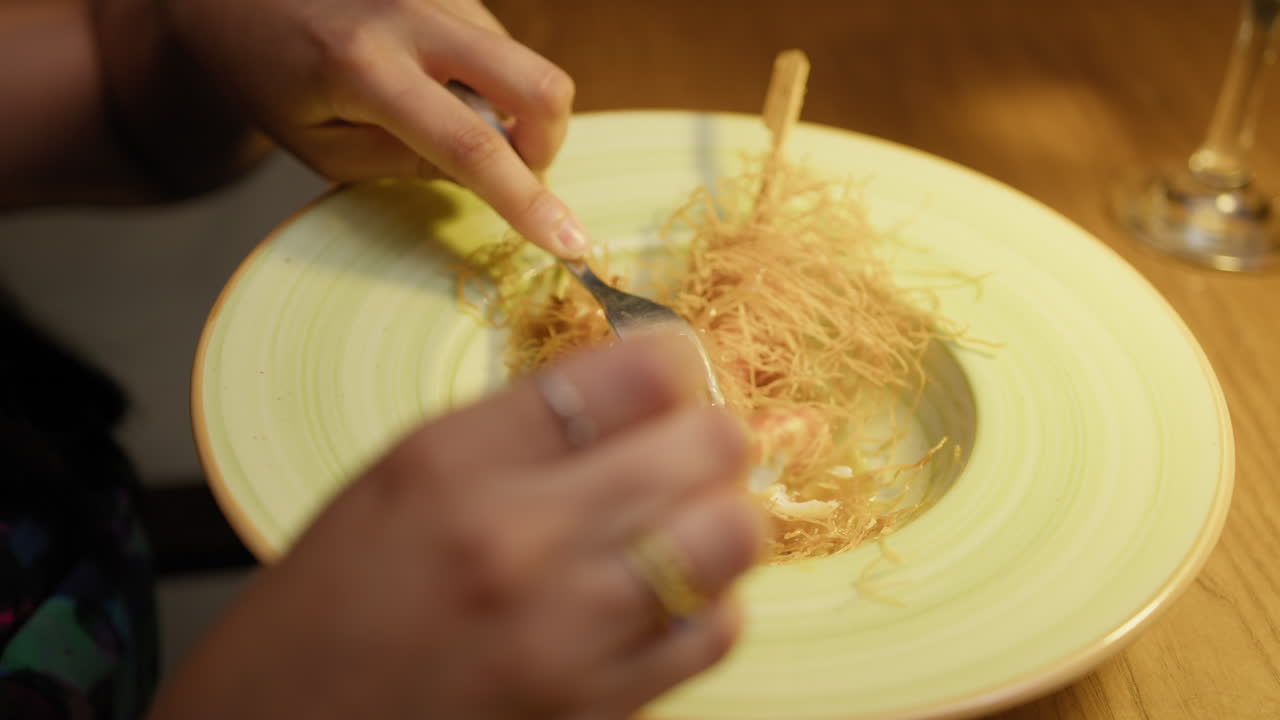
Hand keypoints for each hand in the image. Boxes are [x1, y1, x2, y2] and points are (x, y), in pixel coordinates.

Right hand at [149, 336, 763, 719]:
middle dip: (715, 433)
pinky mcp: (593, 707)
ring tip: (689, 517)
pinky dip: (711, 602)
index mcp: (453, 460)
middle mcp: (517, 538)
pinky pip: (712, 632)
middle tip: (693, 442)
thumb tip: (635, 390)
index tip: (675, 372)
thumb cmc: (319, 614)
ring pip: (731, 537)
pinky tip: (672, 593)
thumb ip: (513, 432)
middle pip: (706, 445)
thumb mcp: (395, 482)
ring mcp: (563, 632)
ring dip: (723, 515)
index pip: (634, 372)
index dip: (676, 361)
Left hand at [164, 0, 587, 256]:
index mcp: (363, 69)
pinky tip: (432, 79)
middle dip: (548, 143)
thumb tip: (486, 170)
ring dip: (504, 108)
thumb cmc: (264, 76)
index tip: (572, 244)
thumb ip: (406, 164)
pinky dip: (484, 78)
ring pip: (521, 63)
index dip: (528, 201)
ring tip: (438, 114)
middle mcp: (409, 15)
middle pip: (538, 83)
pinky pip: (496, 41)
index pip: (471, 146)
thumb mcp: (321, 148)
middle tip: (513, 170)